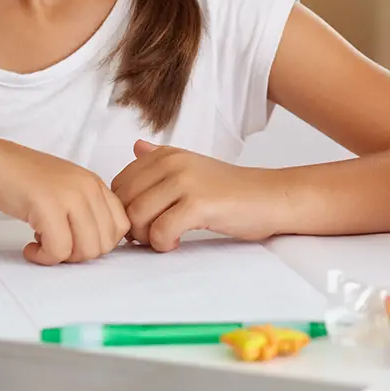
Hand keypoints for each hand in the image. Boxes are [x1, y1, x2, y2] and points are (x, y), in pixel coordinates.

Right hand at [0, 136, 128, 265]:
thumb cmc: (19, 179)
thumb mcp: (64, 189)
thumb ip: (85, 210)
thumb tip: (97, 245)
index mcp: (94, 183)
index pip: (121, 226)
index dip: (98, 243)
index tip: (74, 241)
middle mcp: (87, 187)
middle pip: (105, 243)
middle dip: (80, 255)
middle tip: (56, 246)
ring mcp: (69, 195)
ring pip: (86, 250)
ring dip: (62, 257)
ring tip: (42, 244)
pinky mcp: (47, 206)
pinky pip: (59, 250)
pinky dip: (43, 257)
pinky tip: (30, 246)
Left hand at [112, 141, 284, 250]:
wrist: (270, 197)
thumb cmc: (231, 189)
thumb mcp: (193, 166)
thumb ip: (162, 159)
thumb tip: (136, 147)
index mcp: (166, 154)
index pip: (119, 185)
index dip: (125, 210)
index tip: (145, 222)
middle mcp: (172, 163)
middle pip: (124, 203)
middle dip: (133, 227)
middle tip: (153, 235)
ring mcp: (184, 182)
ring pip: (137, 218)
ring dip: (147, 238)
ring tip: (166, 238)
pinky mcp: (198, 204)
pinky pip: (160, 232)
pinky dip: (164, 243)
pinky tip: (177, 242)